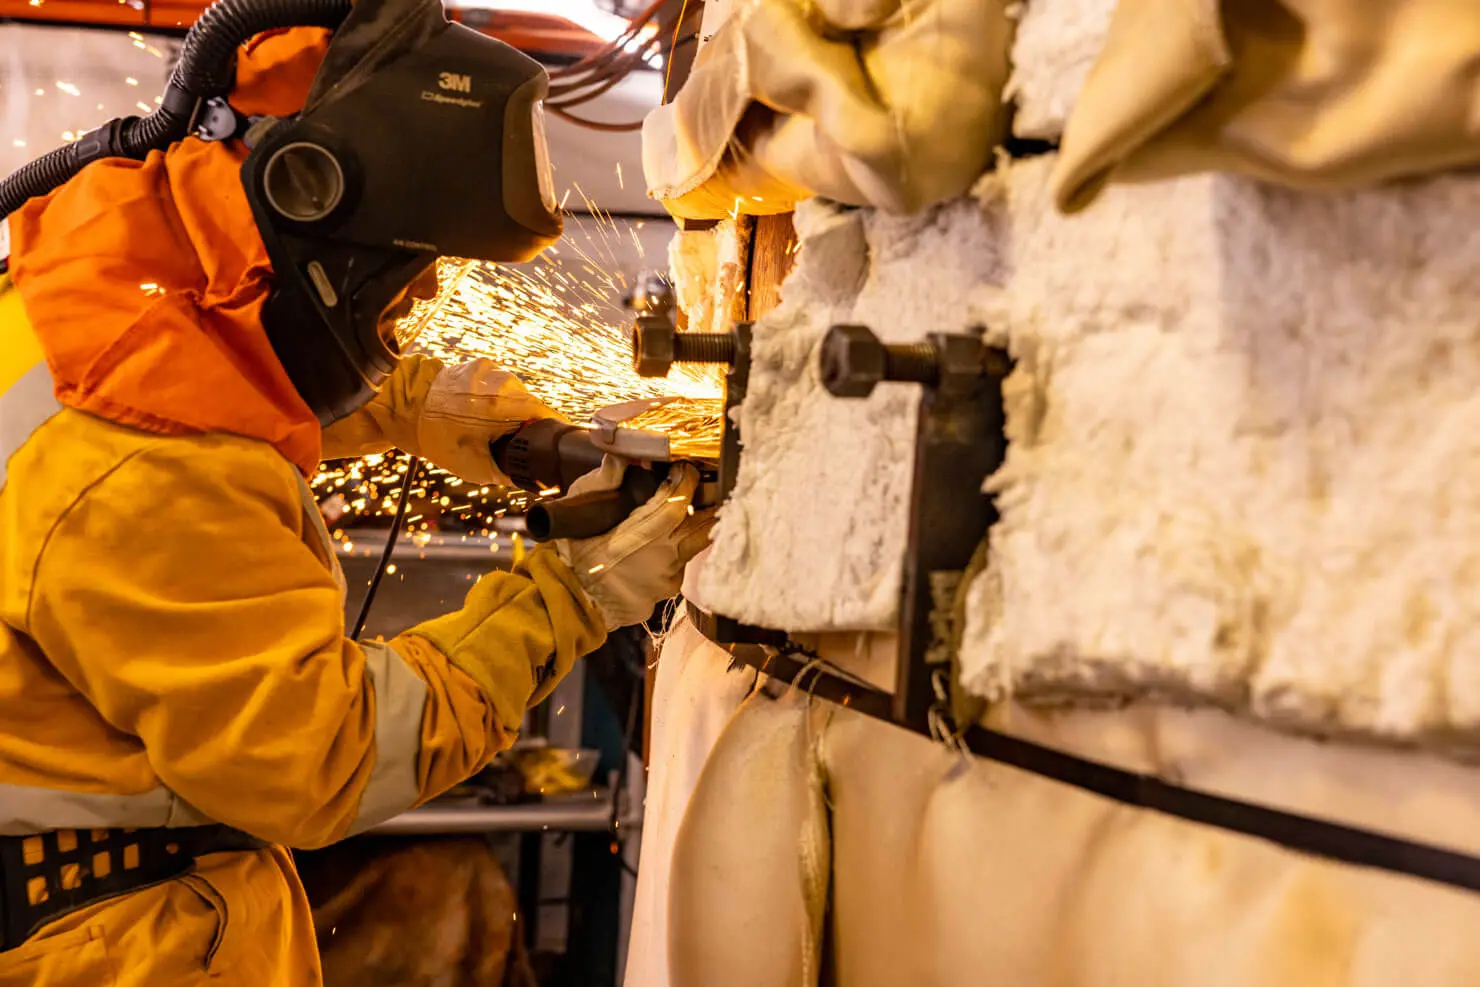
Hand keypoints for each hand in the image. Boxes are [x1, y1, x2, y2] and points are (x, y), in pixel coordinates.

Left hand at [416, 359, 562, 484]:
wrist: (405, 407)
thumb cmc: (438, 436)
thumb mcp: (476, 466)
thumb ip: (508, 474)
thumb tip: (531, 480)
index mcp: (507, 404)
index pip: (548, 415)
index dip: (552, 432)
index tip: (553, 444)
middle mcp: (504, 382)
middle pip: (531, 405)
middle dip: (526, 424)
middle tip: (514, 444)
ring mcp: (491, 370)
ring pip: (515, 395)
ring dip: (510, 411)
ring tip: (490, 428)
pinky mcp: (479, 365)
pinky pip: (498, 385)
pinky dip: (495, 400)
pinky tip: (479, 413)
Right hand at [555, 457, 715, 629]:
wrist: (579, 599)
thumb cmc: (578, 551)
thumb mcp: (580, 512)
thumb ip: (603, 480)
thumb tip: (625, 455)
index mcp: (642, 535)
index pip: (677, 502)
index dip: (686, 481)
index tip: (684, 468)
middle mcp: (664, 555)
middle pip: (703, 522)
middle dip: (706, 499)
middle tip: (703, 481)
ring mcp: (671, 573)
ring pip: (698, 540)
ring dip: (698, 521)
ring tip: (694, 504)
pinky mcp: (673, 586)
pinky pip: (687, 558)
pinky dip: (684, 543)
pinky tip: (672, 535)